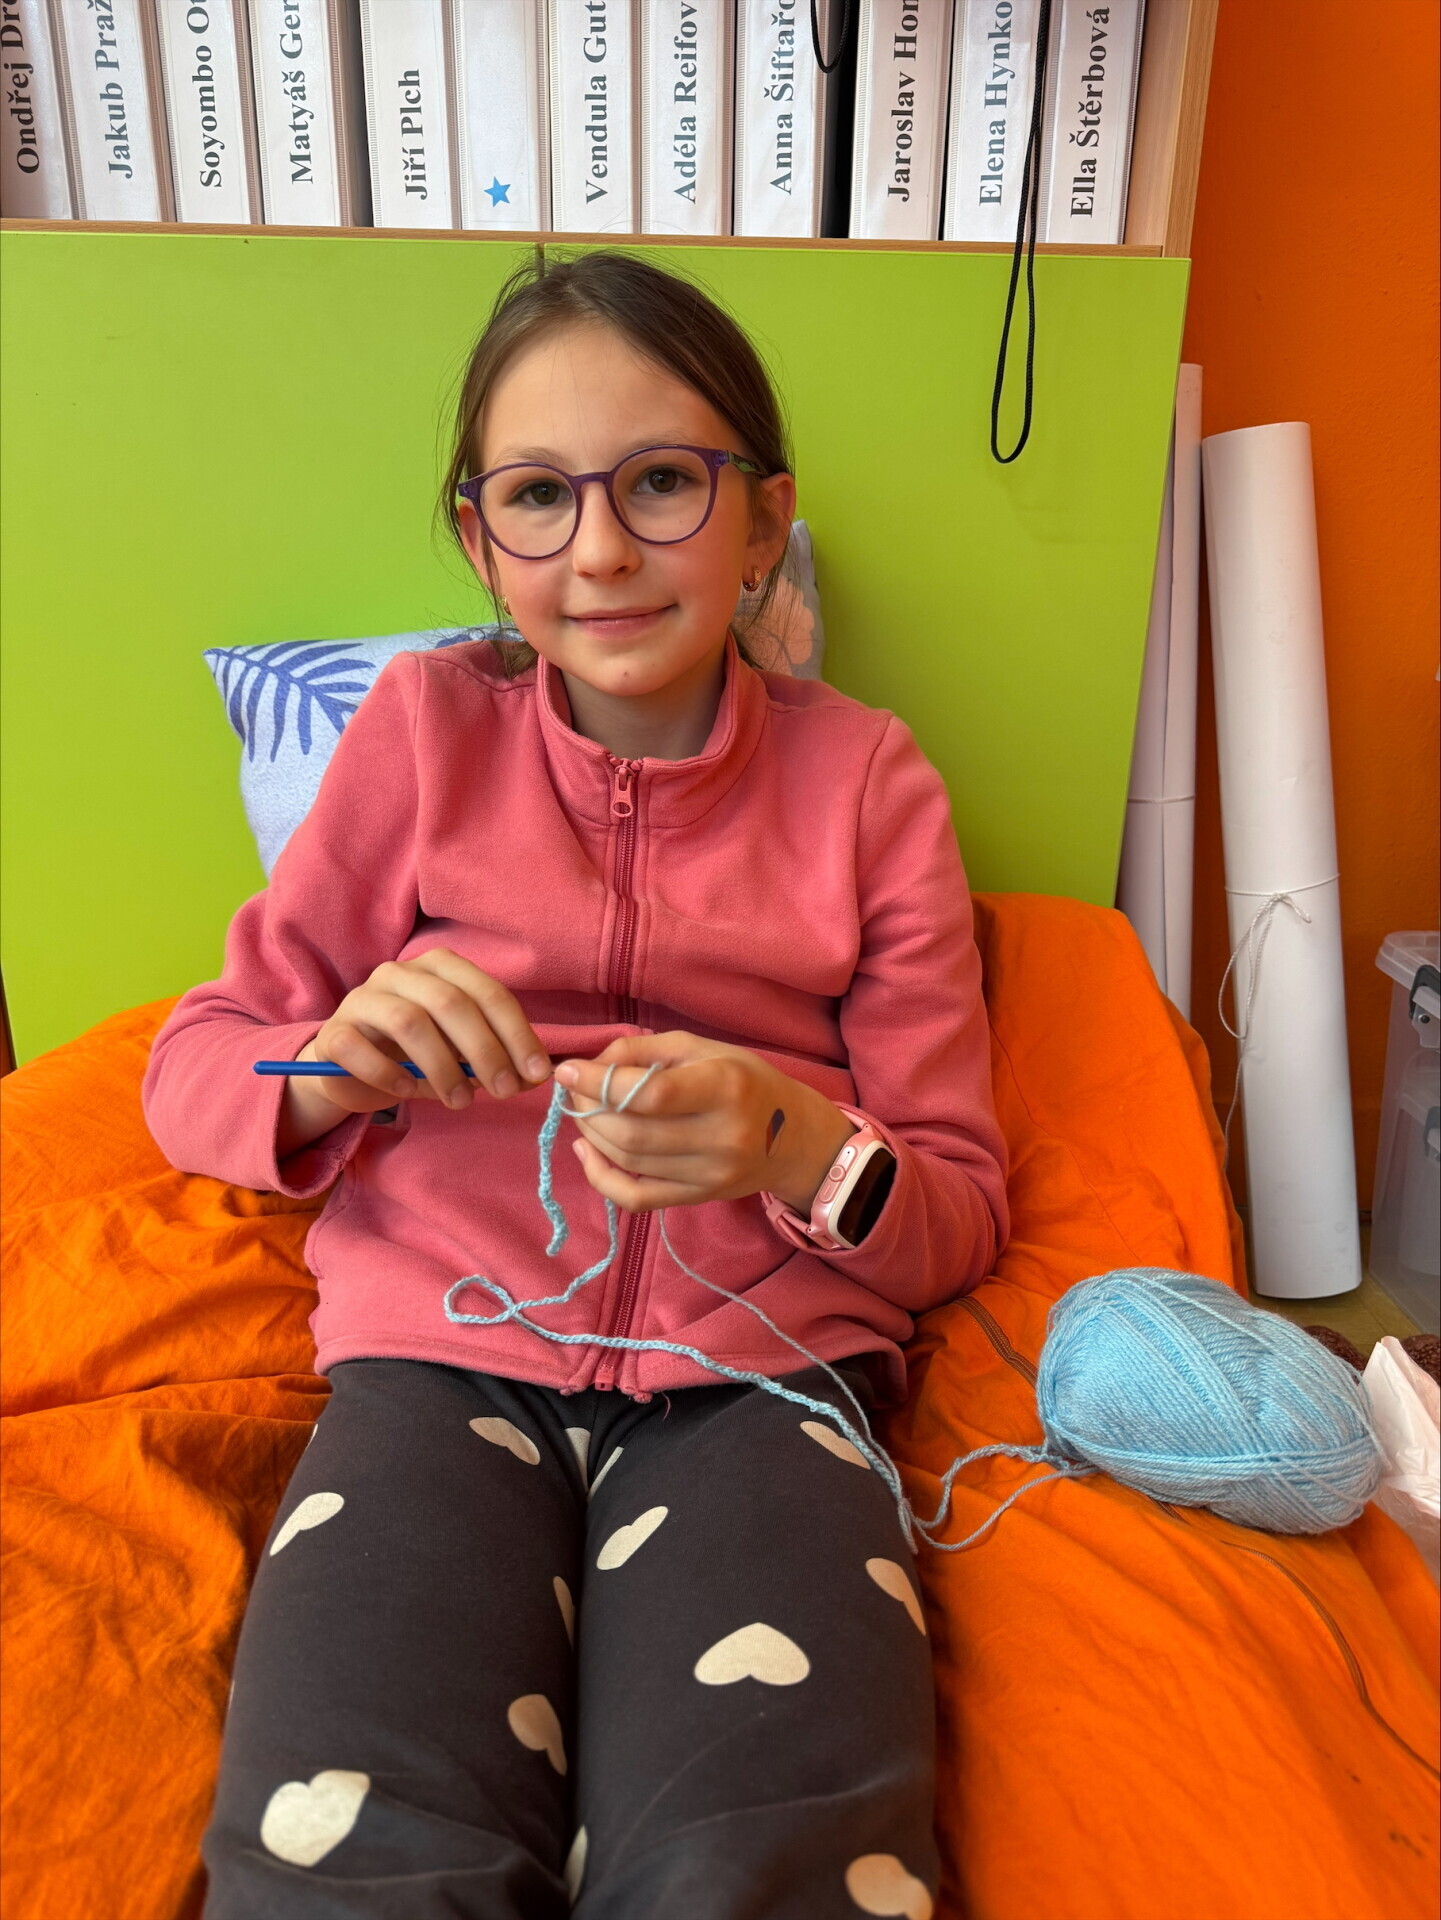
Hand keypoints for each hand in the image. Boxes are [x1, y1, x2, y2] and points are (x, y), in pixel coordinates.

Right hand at [277, 950, 550, 1155]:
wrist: (350, 1069)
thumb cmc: (415, 1055)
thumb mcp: (460, 1054)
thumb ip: (494, 1057)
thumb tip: (534, 1075)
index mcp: (439, 968)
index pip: (487, 992)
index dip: (517, 1032)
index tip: (536, 1072)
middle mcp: (400, 973)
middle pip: (450, 1003)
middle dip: (485, 1050)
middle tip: (503, 1091)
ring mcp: (362, 998)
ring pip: (409, 1022)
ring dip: (442, 1067)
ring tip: (460, 1101)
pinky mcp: (334, 1031)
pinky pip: (361, 1048)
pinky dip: (389, 1074)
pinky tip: (407, 1092)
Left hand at [556, 1032, 855, 1214]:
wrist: (794, 1138)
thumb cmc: (746, 1082)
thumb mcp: (703, 1048)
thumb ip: (644, 1050)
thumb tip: (590, 1066)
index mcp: (725, 1088)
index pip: (649, 1094)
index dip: (598, 1083)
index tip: (568, 1071)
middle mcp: (721, 1136)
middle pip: (632, 1133)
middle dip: (588, 1109)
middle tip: (574, 1090)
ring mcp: (710, 1174)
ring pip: (629, 1162)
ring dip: (591, 1135)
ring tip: (582, 1112)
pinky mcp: (698, 1198)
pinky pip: (637, 1198)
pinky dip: (601, 1177)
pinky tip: (587, 1153)